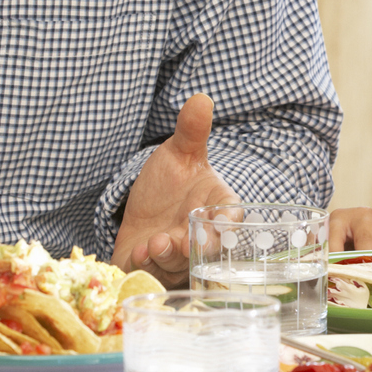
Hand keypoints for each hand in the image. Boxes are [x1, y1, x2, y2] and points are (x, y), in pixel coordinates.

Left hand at [112, 93, 233, 286]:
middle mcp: (201, 236)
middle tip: (187, 241)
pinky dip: (146, 264)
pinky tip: (139, 251)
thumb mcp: (178, 155)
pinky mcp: (153, 269)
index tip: (223, 219)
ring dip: (168, 255)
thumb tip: (201, 98)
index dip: (228, 219)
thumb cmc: (168, 185)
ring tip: (157, 241)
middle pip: (208, 249)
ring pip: (179, 264)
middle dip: (198, 247)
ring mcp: (178, 258)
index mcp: (216, 207)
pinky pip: (153, 273)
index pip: (231, 216)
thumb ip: (191, 132)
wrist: (139, 212)